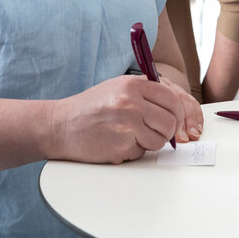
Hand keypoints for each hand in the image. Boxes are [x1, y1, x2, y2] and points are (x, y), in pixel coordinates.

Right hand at [48, 75, 198, 163]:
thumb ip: (144, 92)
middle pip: (170, 122)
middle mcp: (131, 102)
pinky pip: (141, 152)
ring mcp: (126, 125)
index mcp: (132, 85)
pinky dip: (132, 151)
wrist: (60, 125)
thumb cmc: (89, 107)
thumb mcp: (116, 87)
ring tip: (130, 136)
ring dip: (149, 143)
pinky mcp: (120, 146)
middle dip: (166, 131)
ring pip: (159, 141)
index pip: (172, 98)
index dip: (178, 113)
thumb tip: (173, 107)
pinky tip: (116, 142)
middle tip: (154, 132)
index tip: (176, 121)